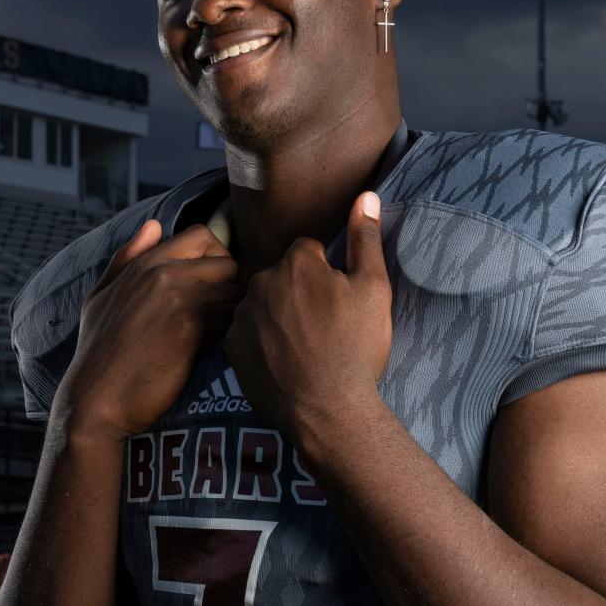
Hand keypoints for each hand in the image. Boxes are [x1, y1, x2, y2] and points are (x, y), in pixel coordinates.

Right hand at [54, 220, 242, 442]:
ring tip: (221, 334)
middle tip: (222, 314)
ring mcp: (179, 299)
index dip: (216, 258)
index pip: (202, 235)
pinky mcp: (192, 329)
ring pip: (235, 290)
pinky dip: (233, 332)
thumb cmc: (98, 352)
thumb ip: (128, 257)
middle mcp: (163, 273)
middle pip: (228, 262)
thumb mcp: (101, 296)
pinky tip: (219, 350)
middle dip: (231, 286)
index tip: (212, 285)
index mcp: (144, 263)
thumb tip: (153, 224)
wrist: (96, 401)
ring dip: (235, 312)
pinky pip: (232, 317)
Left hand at [222, 191, 391, 440]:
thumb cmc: (356, 348)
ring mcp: (242, 316)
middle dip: (298, 294)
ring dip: (278, 318)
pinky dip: (262, 344)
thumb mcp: (374, 289)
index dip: (326, 275)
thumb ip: (365, 239)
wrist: (329, 410)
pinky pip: (246, 334)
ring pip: (262, 305)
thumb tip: (366, 196)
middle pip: (282, 277)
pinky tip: (283, 362)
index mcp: (295, 263)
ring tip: (304, 348)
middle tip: (323, 328)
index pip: (307, 252)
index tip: (337, 303)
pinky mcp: (232, 348)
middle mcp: (260, 282)